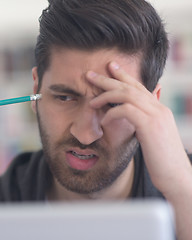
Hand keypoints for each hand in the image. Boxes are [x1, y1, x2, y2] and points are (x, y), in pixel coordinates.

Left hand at [86, 62, 191, 197]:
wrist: (177, 177)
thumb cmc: (161, 161)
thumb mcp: (151, 137)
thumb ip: (141, 123)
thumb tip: (128, 118)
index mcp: (159, 109)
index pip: (139, 87)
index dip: (123, 76)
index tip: (110, 67)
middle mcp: (159, 108)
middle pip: (131, 86)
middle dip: (108, 78)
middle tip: (90, 74)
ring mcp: (156, 116)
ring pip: (128, 94)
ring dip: (106, 95)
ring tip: (92, 101)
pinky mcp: (151, 126)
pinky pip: (127, 110)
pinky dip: (112, 112)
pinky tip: (104, 119)